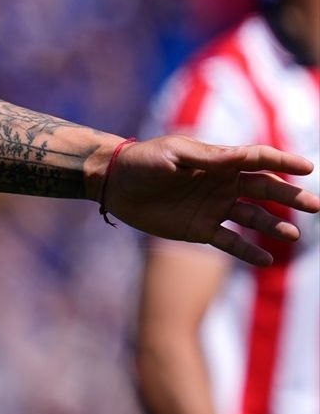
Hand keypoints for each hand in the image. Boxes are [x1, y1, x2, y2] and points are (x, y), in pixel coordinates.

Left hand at [106, 136, 319, 265]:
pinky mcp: (200, 229)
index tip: (309, 167)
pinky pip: (230, 242)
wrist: (114, 183)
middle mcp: (222, 184)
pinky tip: (265, 260)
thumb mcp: (174, 154)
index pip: (258, 160)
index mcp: (218, 161)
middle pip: (264, 190)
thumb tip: (242, 157)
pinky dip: (248, 251)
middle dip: (290, 197)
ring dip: (274, 226)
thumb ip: (207, 158)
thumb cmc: (143, 161)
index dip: (283, 163)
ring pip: (253, 218)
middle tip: (315, 206)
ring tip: (292, 235)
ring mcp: (213, 208)